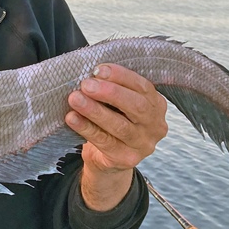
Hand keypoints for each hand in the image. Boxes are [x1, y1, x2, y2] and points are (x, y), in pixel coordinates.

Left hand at [65, 64, 166, 209]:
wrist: (107, 159)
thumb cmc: (112, 121)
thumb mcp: (118, 104)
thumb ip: (111, 89)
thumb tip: (90, 73)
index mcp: (156, 104)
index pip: (143, 86)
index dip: (121, 76)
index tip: (98, 69)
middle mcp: (155, 125)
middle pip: (136, 106)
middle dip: (110, 92)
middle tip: (86, 84)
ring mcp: (143, 144)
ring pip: (120, 125)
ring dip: (95, 110)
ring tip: (75, 99)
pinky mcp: (127, 158)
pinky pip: (104, 141)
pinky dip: (86, 128)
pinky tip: (72, 118)